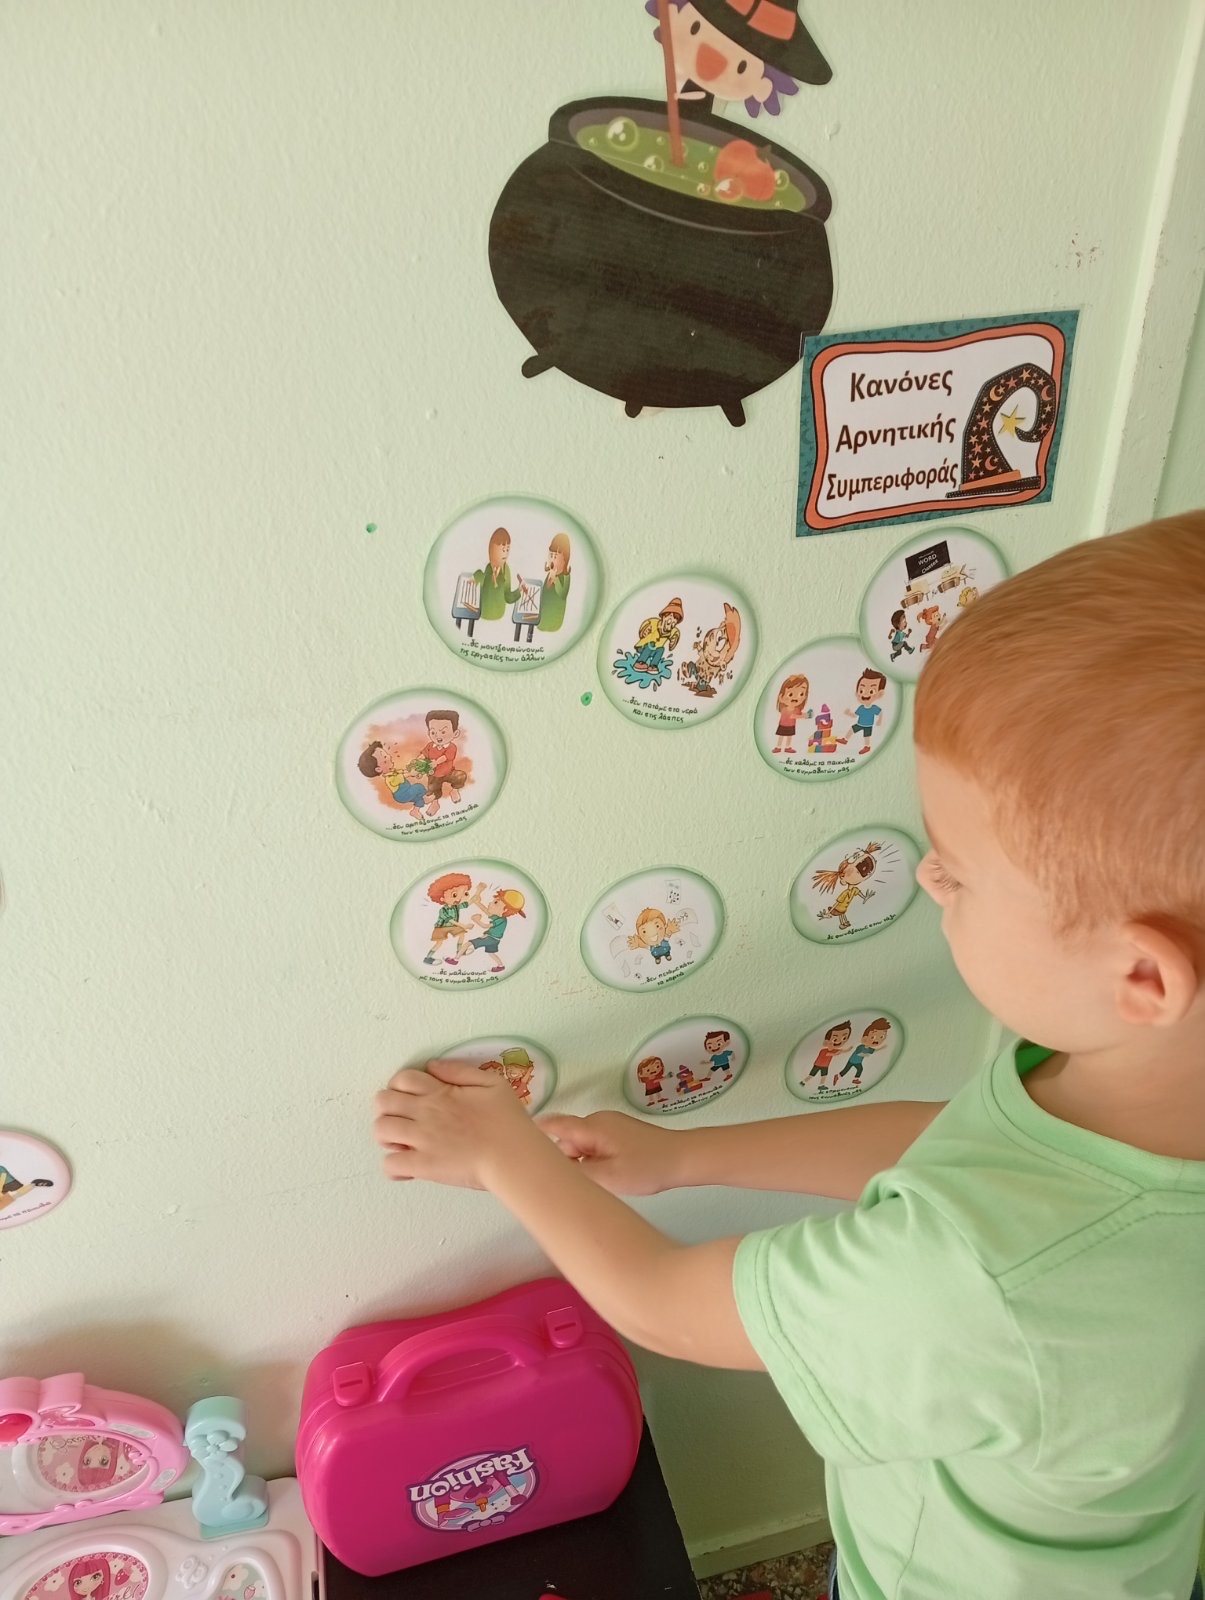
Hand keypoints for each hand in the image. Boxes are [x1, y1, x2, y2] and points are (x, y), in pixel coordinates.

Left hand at [373, 1060, 541, 1189]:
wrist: (514, 1157)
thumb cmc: (509, 1121)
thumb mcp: (492, 1083)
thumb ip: (459, 1071)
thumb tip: (432, 1066)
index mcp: (440, 1093)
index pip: (402, 1079)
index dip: (400, 1086)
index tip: (411, 1097)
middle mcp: (426, 1113)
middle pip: (382, 1101)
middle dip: (387, 1108)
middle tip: (402, 1119)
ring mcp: (422, 1140)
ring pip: (380, 1130)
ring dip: (386, 1135)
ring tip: (402, 1142)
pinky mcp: (423, 1166)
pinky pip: (390, 1164)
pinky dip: (393, 1166)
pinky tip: (407, 1166)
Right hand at [537, 1110, 682, 1196]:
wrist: (684, 1158)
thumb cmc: (647, 1167)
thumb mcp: (608, 1177)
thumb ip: (576, 1173)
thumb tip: (549, 1171)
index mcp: (591, 1127)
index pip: (552, 1125)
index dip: (532, 1133)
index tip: (514, 1145)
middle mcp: (597, 1121)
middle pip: (567, 1140)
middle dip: (564, 1160)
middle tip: (565, 1185)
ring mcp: (610, 1126)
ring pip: (582, 1146)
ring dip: (581, 1163)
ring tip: (590, 1185)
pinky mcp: (621, 1134)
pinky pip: (596, 1146)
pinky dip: (593, 1161)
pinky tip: (604, 1179)